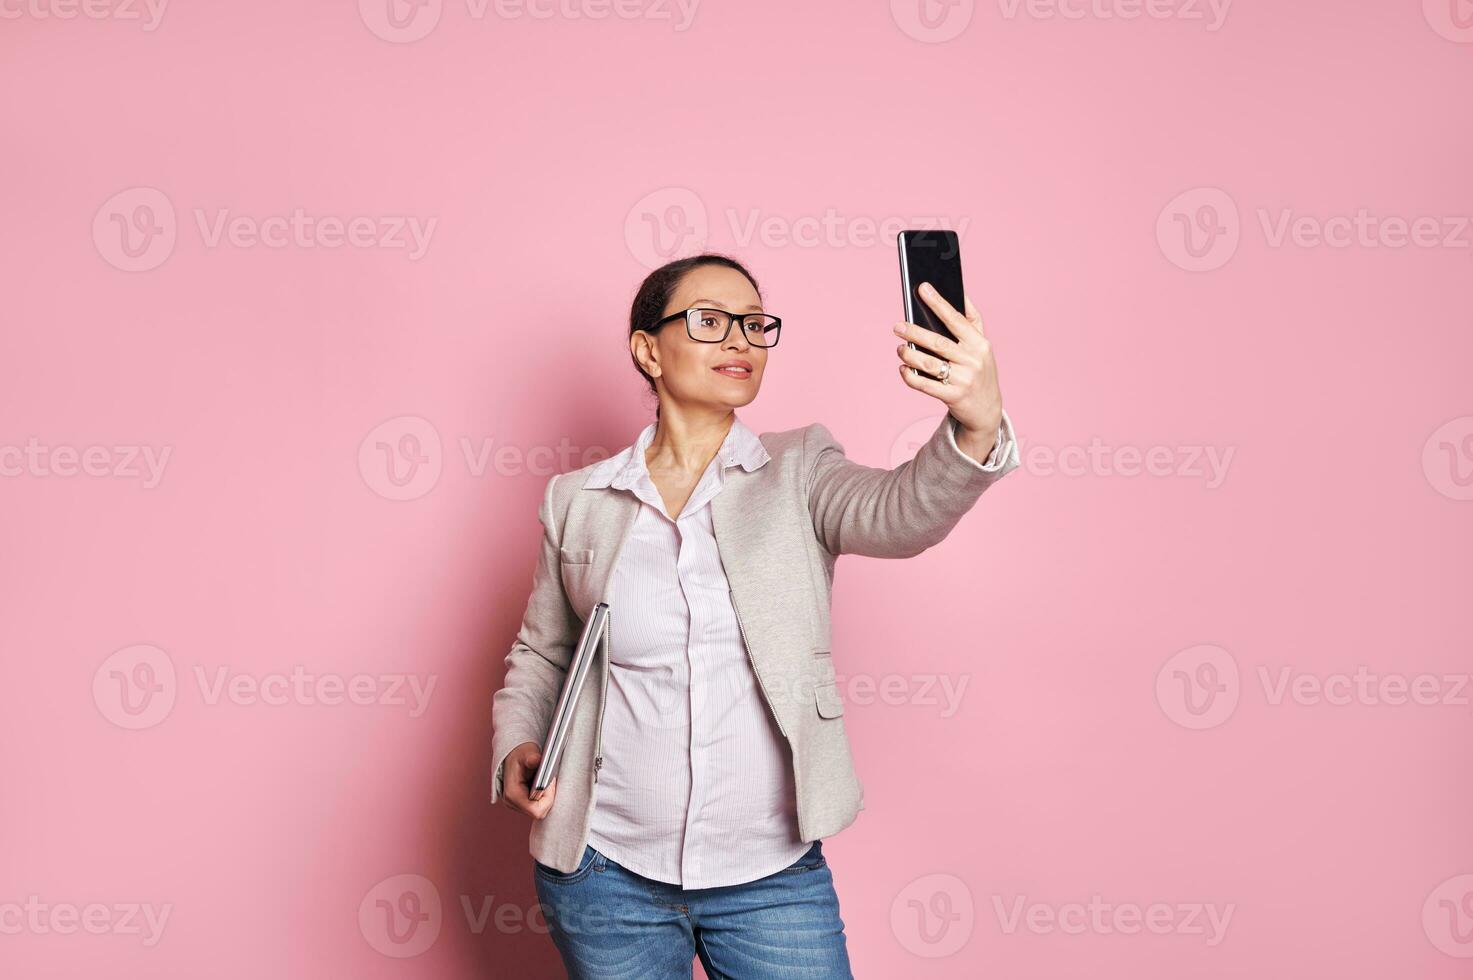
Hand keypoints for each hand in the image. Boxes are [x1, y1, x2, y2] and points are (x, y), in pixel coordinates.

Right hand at [500, 741, 555, 819]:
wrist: (512, 754)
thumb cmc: (519, 753)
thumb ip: (532, 758)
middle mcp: (511, 802)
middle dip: (548, 797)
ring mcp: (515, 804)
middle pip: (539, 812)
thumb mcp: (526, 752)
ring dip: (546, 797)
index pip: (536, 810)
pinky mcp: (520, 803)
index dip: (547, 798)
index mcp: (512, 794)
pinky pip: (537, 806)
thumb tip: (536, 760)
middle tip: (549, 781)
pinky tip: (542, 785)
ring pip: (538, 810)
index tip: (549, 782)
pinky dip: (543, 797)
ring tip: (545, 782)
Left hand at [893, 282, 1003, 450]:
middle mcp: (973, 360)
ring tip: (900, 348)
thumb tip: (960, 292)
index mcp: (980, 344)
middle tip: (898, 326)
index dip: (939, 303)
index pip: (956, 319)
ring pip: (928, 363)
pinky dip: (910, 376)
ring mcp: (963, 380)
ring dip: (909, 354)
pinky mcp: (952, 397)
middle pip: (938, 342)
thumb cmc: (980, 370)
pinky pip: (924, 385)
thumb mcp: (982, 346)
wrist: (987, 409)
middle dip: (915, 332)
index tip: (922, 289)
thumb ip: (972, 321)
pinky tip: (903, 368)